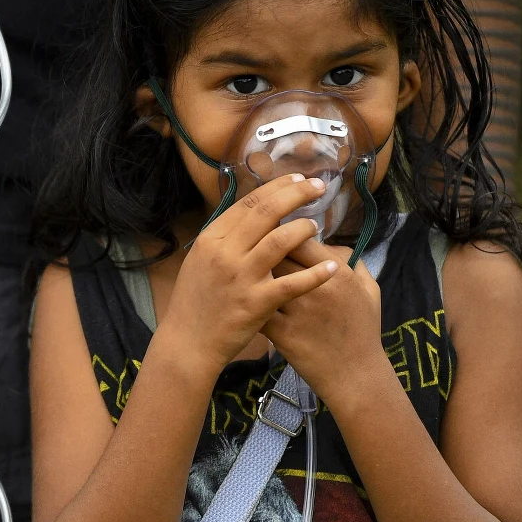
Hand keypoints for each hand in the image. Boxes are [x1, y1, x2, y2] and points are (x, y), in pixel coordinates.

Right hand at [156, 174, 341, 376]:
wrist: (187, 342)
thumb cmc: (195, 302)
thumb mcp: (201, 261)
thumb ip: (224, 239)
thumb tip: (252, 214)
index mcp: (211, 239)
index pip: (248, 203)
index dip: (276, 188)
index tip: (296, 179)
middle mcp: (225, 253)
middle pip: (266, 213)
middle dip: (296, 195)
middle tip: (318, 186)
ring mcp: (241, 277)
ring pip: (280, 241)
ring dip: (303, 229)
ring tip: (316, 225)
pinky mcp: (257, 303)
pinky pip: (293, 284)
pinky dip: (317, 274)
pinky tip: (334, 268)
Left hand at [263, 240, 384, 404]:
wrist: (355, 376)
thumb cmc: (363, 331)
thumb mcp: (370, 291)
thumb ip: (353, 261)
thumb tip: (330, 242)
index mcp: (337, 274)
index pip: (298, 238)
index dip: (284, 234)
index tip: (278, 237)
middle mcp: (315, 288)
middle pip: (275, 254)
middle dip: (265, 250)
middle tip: (258, 253)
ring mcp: (296, 311)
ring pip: (262, 278)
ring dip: (254, 274)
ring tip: (249, 273)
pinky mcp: (280, 332)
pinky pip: (256, 307)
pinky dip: (248, 300)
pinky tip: (245, 299)